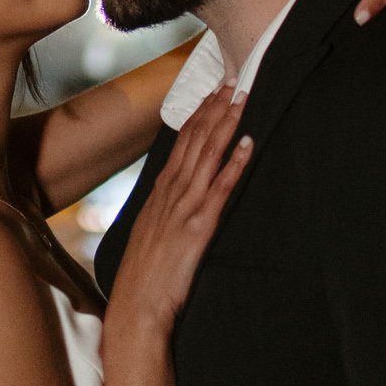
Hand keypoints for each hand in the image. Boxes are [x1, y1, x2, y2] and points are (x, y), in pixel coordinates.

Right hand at [109, 81, 251, 333]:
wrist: (137, 306)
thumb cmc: (144, 275)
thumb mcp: (151, 232)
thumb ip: (166, 209)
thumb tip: (178, 194)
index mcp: (160, 192)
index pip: (182, 143)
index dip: (200, 115)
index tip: (213, 92)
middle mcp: (171, 193)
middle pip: (196, 140)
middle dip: (215, 108)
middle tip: (233, 78)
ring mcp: (184, 208)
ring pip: (208, 155)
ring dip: (227, 124)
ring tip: (242, 97)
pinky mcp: (199, 227)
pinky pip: (221, 189)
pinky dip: (235, 164)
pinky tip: (248, 144)